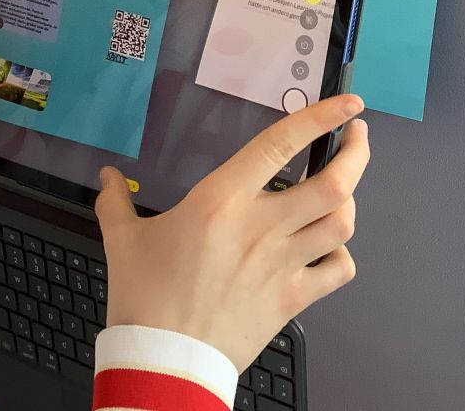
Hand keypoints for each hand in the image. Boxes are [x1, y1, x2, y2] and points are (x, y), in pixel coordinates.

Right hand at [95, 95, 369, 370]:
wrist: (164, 361)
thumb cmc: (145, 301)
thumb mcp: (124, 241)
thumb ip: (116, 202)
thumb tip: (107, 177)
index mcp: (222, 200)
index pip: (281, 145)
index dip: (320, 118)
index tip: (345, 103)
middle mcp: (261, 226)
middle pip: (334, 183)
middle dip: (355, 154)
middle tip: (358, 137)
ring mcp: (282, 263)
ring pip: (341, 223)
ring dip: (350, 200)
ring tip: (343, 187)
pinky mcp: (292, 298)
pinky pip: (338, 270)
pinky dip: (342, 254)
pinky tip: (330, 247)